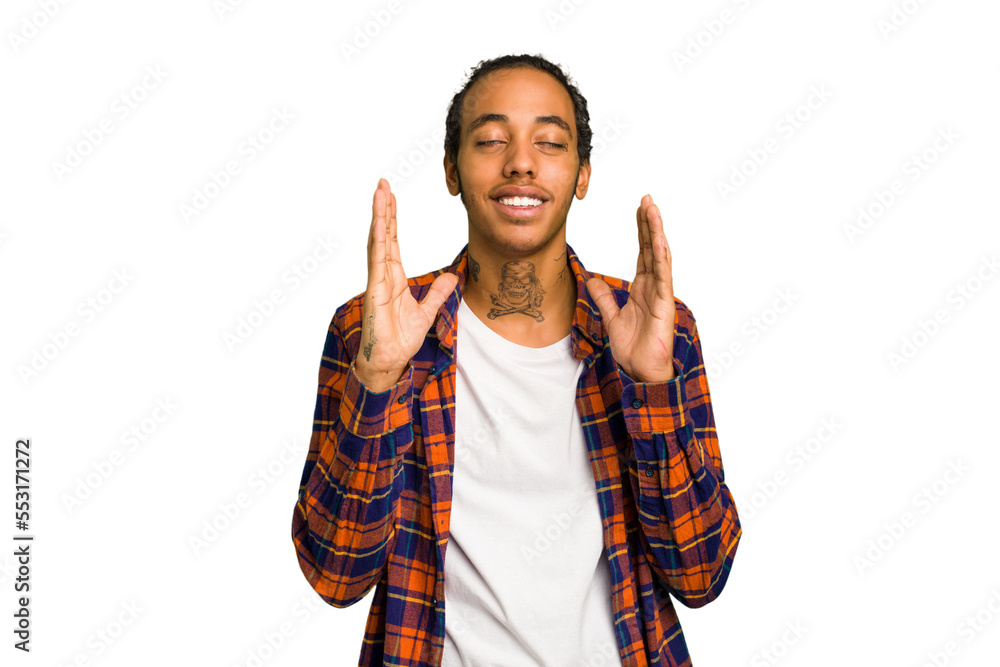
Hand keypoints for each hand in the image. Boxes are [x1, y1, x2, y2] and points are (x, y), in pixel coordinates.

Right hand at [355, 178, 457, 390]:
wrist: (389, 360)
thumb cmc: (400, 338)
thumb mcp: (427, 311)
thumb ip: (438, 292)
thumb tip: (453, 277)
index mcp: (393, 276)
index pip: (392, 240)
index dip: (391, 218)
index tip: (391, 196)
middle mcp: (383, 274)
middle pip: (383, 234)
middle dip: (383, 208)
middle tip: (383, 182)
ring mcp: (377, 280)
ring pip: (377, 241)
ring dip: (379, 216)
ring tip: (379, 192)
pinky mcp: (375, 290)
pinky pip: (377, 261)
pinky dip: (378, 241)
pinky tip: (379, 224)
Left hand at [586, 194, 676, 382]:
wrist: (640, 371)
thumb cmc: (632, 349)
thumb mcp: (611, 318)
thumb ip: (604, 298)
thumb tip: (592, 280)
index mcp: (643, 288)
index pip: (642, 252)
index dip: (641, 230)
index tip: (639, 209)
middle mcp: (654, 287)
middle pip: (652, 248)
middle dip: (649, 222)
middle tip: (647, 198)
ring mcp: (661, 294)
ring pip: (660, 256)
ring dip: (657, 232)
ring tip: (653, 209)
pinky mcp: (664, 304)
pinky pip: (663, 277)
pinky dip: (662, 257)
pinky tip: (659, 240)